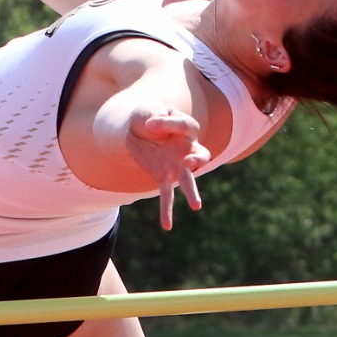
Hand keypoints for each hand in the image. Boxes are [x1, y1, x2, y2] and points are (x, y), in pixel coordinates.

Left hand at [126, 109, 208, 229]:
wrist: (135, 129)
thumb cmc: (147, 116)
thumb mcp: (148, 110)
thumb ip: (154, 116)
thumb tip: (153, 127)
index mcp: (187, 128)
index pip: (185, 126)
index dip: (168, 124)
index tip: (150, 123)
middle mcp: (187, 148)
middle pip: (201, 156)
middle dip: (197, 160)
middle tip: (190, 162)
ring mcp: (177, 164)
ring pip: (189, 179)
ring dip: (192, 192)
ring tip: (196, 206)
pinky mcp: (163, 176)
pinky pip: (167, 194)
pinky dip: (166, 209)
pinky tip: (167, 226)